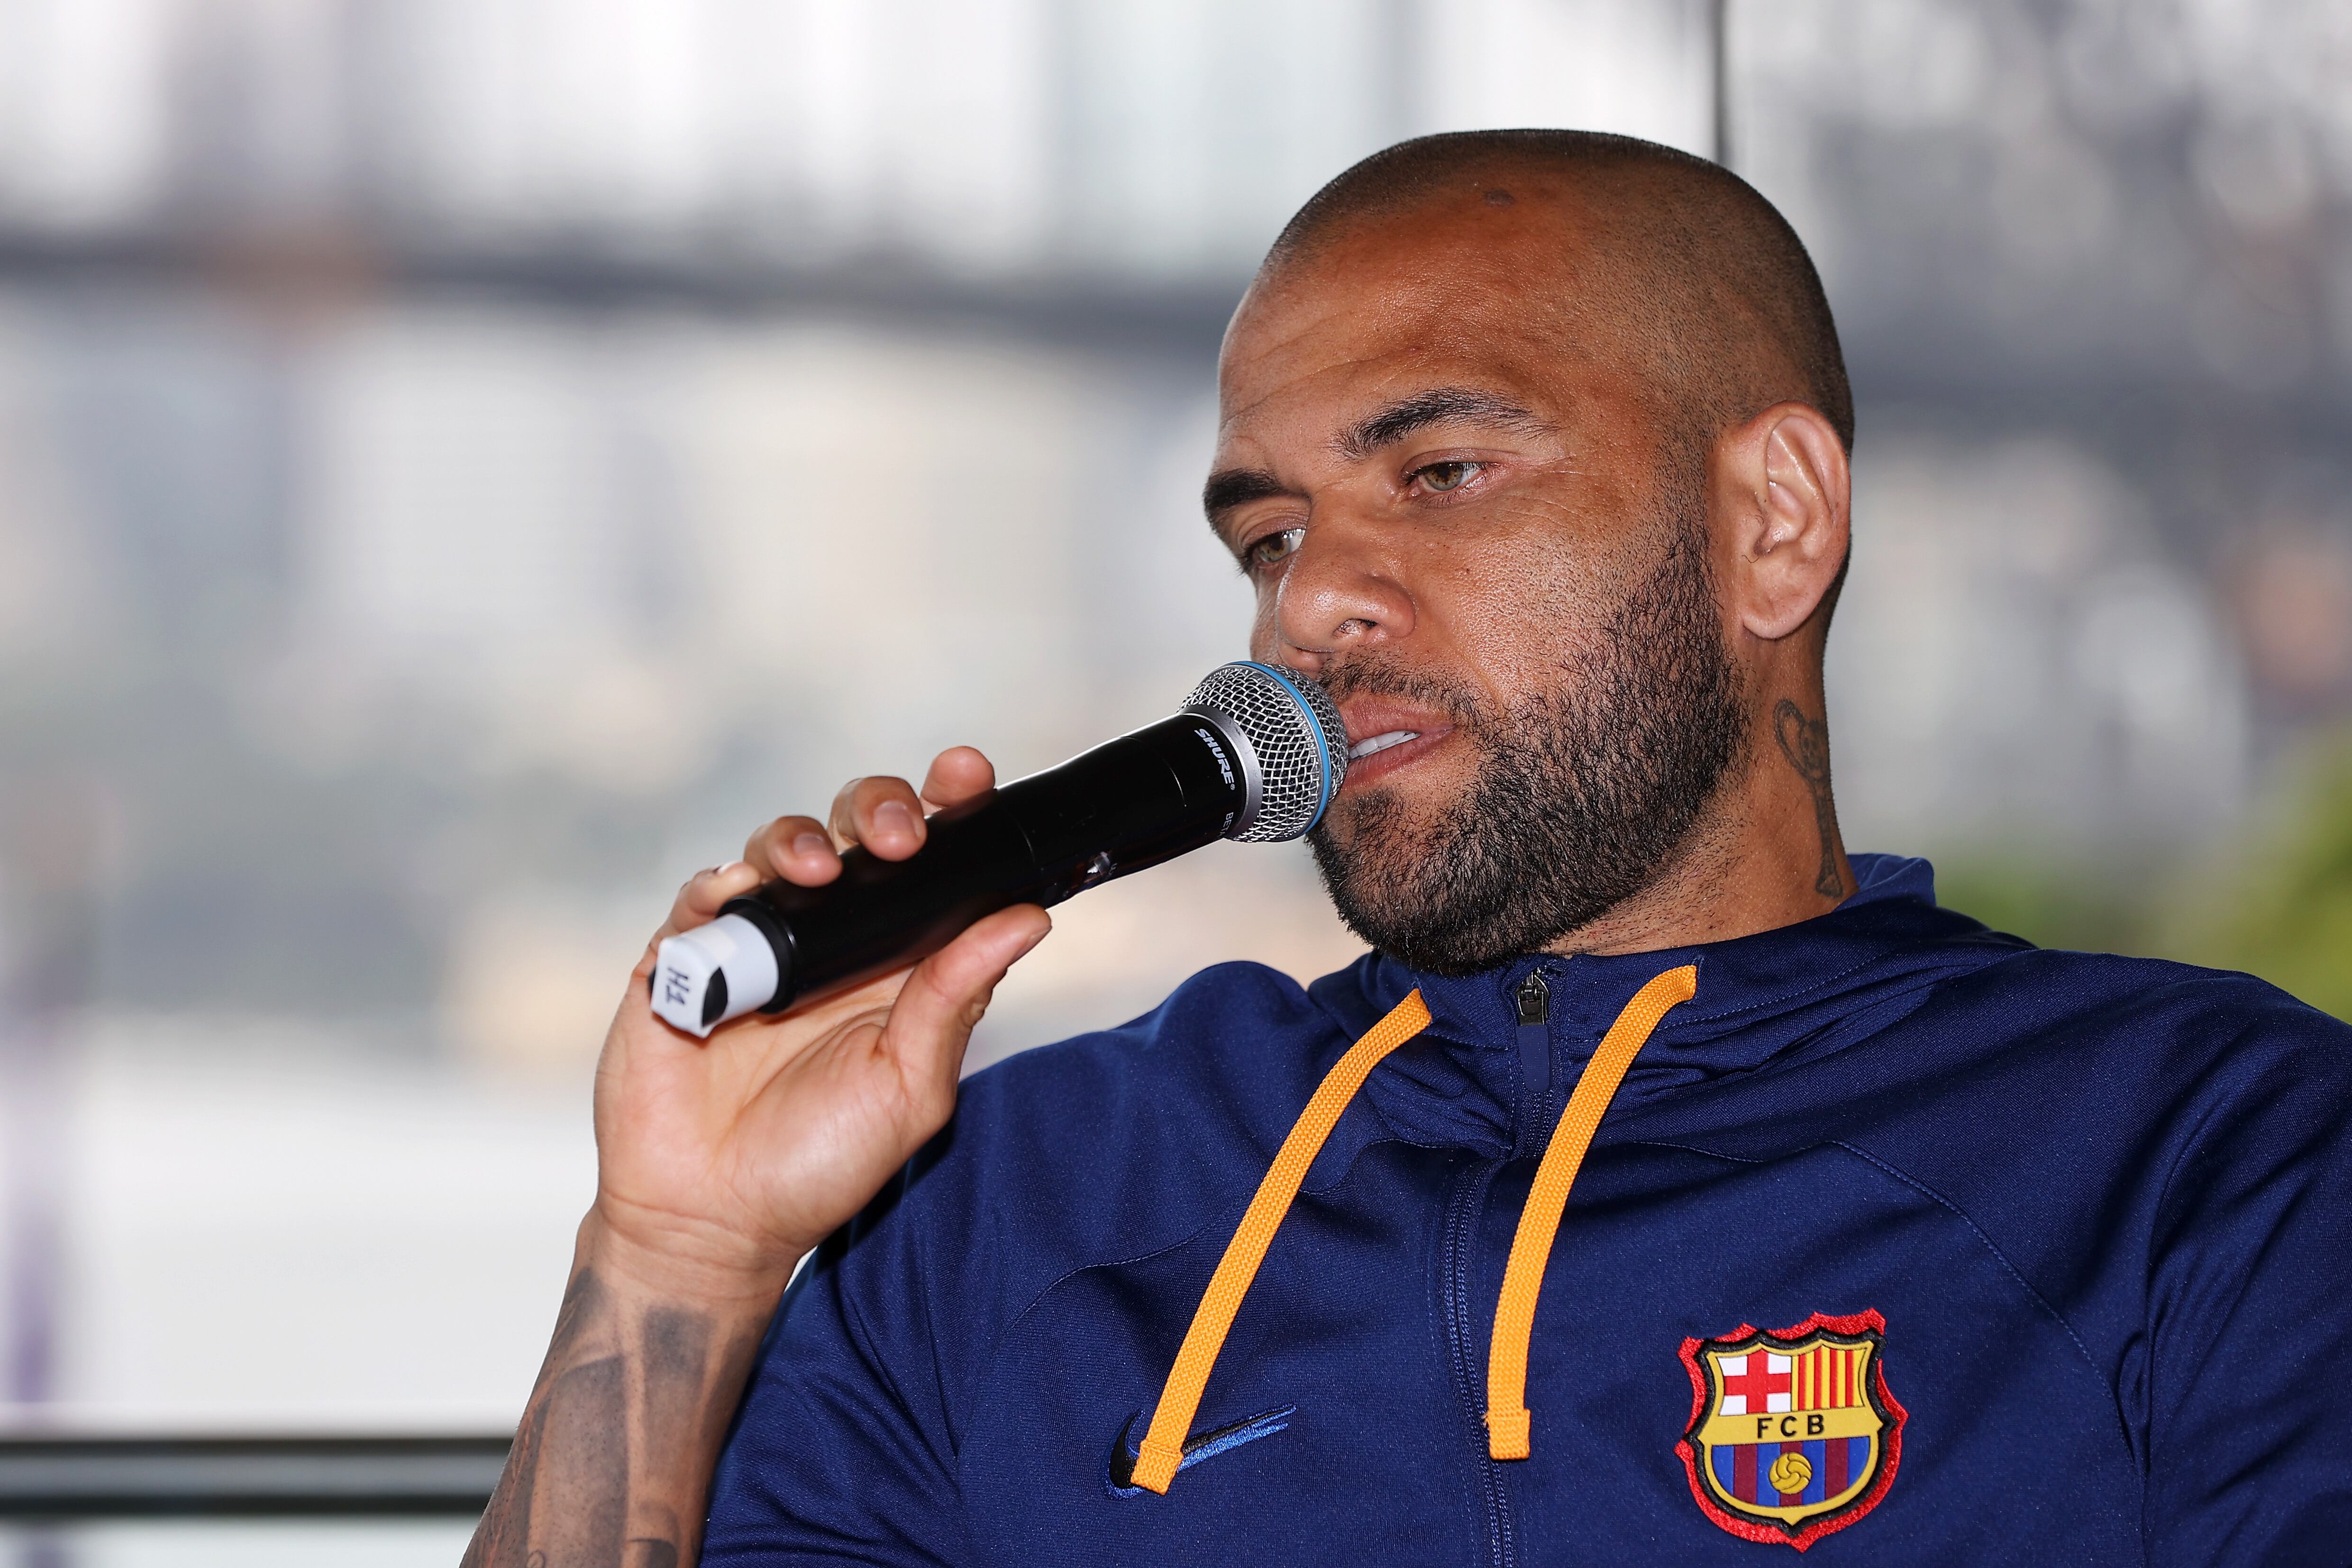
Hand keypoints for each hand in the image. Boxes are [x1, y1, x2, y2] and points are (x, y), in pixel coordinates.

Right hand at [586, 745, 1050, 1296]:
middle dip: (881, 808)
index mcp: (898, 959)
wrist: (711, 1220)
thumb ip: (957, 998)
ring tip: (821, 869)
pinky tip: (742, 894)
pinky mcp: (684, 956)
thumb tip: (1027, 918)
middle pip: (858, 831)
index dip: (952, 810)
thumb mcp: (909, 1085)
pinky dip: (722, 884)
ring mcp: (755, 940)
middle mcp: (832, 936)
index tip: (970, 778)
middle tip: (899, 837)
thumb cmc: (820, 1161)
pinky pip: (702, 895)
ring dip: (802, 839)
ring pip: (780, 845)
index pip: (933, 863)